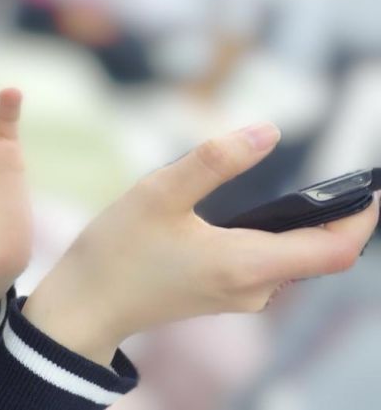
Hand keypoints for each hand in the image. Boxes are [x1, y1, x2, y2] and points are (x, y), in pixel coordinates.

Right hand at [24, 124, 379, 363]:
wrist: (85, 305)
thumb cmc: (117, 253)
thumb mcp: (158, 193)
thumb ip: (214, 161)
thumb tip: (268, 131)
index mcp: (247, 264)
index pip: (335, 249)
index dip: (361, 217)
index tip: (371, 186)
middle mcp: (254, 288)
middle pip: (320, 255)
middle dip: (337, 217)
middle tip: (348, 178)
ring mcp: (239, 295)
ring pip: (292, 260)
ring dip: (304, 227)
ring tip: (307, 193)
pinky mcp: (221, 294)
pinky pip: (268, 266)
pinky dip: (277, 239)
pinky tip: (258, 217)